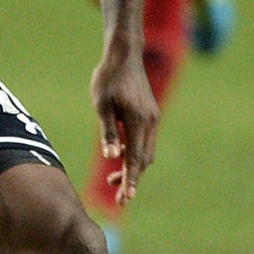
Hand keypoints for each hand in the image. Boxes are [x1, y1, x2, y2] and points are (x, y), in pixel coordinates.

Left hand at [91, 40, 159, 203]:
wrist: (124, 54)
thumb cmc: (108, 78)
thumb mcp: (102, 105)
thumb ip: (108, 132)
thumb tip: (111, 157)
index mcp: (138, 121)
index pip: (135, 158)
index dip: (130, 180)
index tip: (125, 199)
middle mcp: (150, 122)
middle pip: (144, 160)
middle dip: (132, 178)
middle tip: (119, 197)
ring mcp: (152, 118)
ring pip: (147, 151)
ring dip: (134, 167)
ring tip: (114, 179)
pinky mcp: (150, 114)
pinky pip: (146, 140)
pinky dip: (135, 153)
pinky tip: (120, 154)